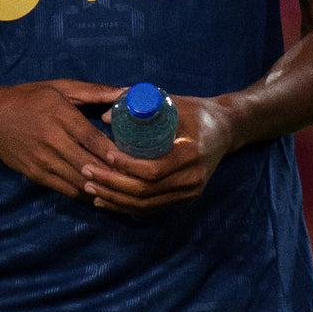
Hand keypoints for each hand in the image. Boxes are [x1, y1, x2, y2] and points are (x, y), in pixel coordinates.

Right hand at [0, 80, 124, 197]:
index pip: (91, 138)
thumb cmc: (30, 98)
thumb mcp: (61, 87)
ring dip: (101, 188)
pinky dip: (84, 193)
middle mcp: (51, 139)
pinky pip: (65, 188)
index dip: (113, 152)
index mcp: (60, 114)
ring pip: (78, 180)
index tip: (133, 159)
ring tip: (123, 191)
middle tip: (135, 180)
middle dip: (112, 174)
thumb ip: (96, 91)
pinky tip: (100, 194)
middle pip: (87, 163)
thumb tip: (127, 91)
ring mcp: (42, 159)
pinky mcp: (35, 174)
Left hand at [80, 95, 235, 214]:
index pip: (153, 169)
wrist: (225, 129)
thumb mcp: (172, 102)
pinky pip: (152, 208)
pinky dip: (126, 207)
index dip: (126, 167)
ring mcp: (190, 193)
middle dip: (112, 184)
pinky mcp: (185, 199)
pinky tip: (106, 201)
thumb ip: (141, 105)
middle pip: (146, 190)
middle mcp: (193, 178)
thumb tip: (105, 116)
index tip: (105, 155)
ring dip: (114, 199)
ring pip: (146, 204)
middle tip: (87, 172)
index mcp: (191, 153)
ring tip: (89, 187)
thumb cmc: (195, 112)